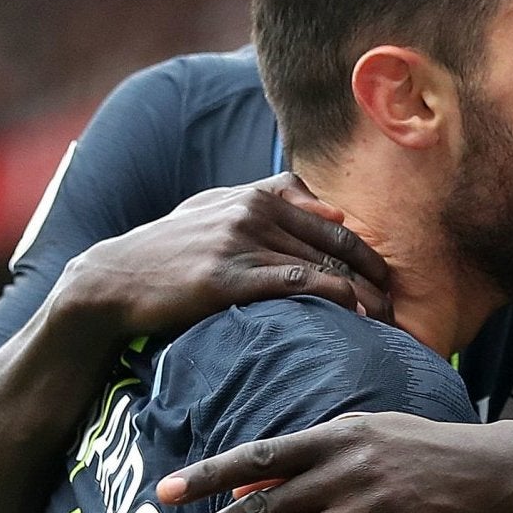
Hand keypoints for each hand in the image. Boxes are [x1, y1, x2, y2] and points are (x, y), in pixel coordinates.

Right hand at [53, 174, 390, 339]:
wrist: (111, 283)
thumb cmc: (167, 252)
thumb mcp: (213, 211)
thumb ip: (269, 201)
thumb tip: (330, 210)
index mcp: (256, 194)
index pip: (331, 220)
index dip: (365, 249)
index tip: (386, 277)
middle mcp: (253, 210)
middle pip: (336, 242)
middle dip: (374, 273)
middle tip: (401, 301)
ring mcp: (241, 242)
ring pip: (323, 263)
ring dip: (364, 292)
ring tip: (389, 318)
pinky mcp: (228, 277)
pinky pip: (298, 282)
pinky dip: (334, 296)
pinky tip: (357, 314)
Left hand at [150, 412, 512, 512]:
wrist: (495, 474)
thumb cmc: (425, 450)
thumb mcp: (368, 433)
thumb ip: (309, 455)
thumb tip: (246, 484)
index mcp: (336, 436)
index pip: (257, 456)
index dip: (207, 475)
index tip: (164, 493)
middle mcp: (345, 473)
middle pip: (260, 509)